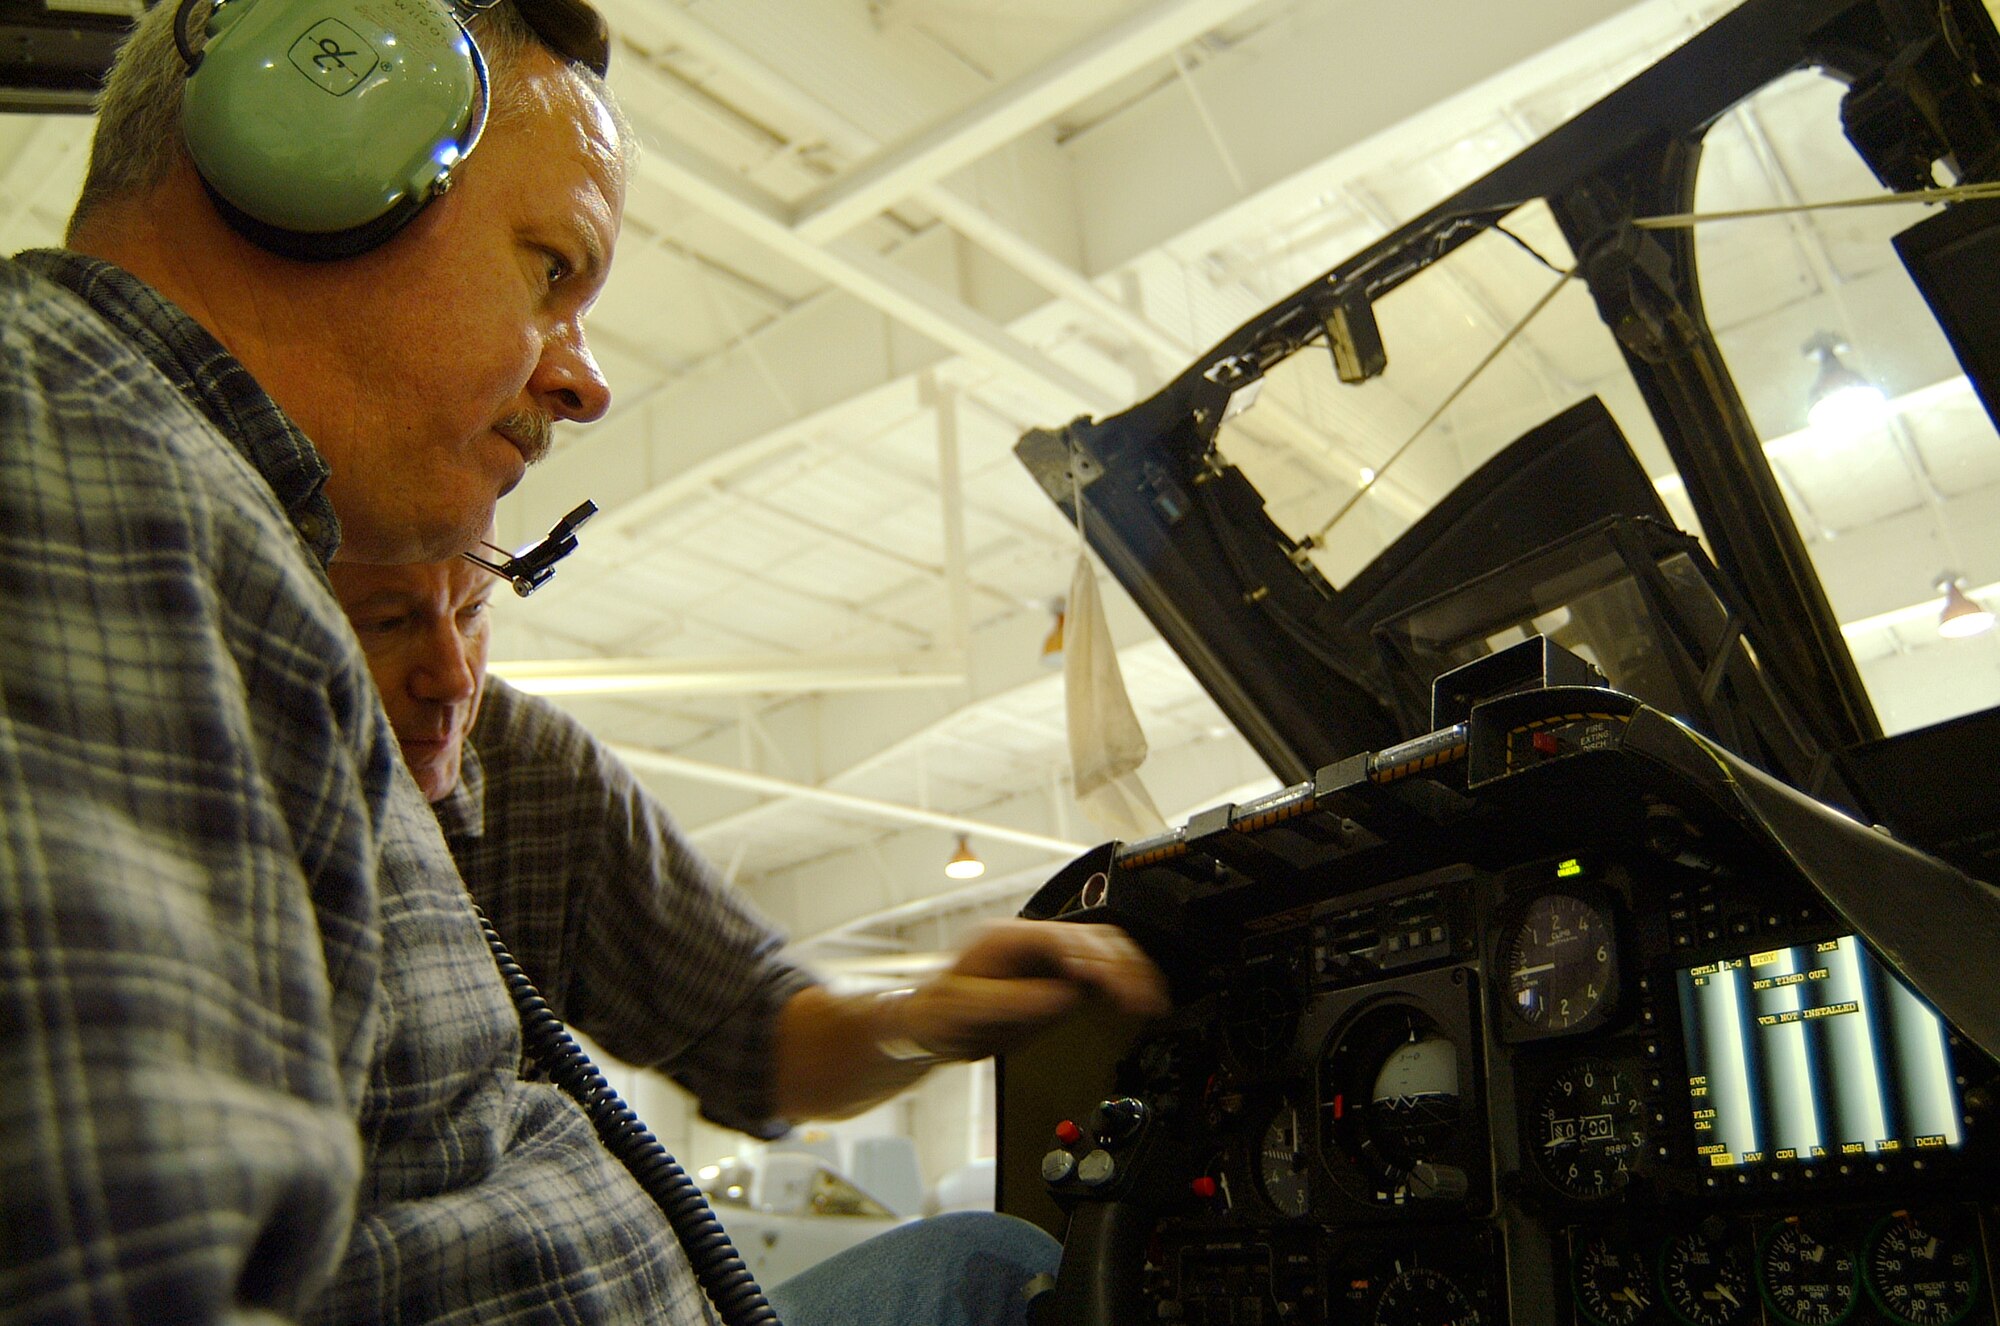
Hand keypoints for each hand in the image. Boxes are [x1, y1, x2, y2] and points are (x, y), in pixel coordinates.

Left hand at [896, 919, 1169, 1060]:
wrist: (927, 1026)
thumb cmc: (937, 1016)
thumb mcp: (966, 1012)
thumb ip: (1016, 1002)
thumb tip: (1066, 994)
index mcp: (1007, 938)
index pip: (1063, 937)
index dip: (1092, 957)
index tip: (1108, 984)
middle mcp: (1032, 938)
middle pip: (1093, 936)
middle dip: (1124, 966)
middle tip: (1145, 1000)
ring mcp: (1048, 955)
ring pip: (1105, 947)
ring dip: (1132, 971)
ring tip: (1153, 1000)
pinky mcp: (1058, 974)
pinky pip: (1101, 968)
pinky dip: (1125, 981)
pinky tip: (1140, 999)